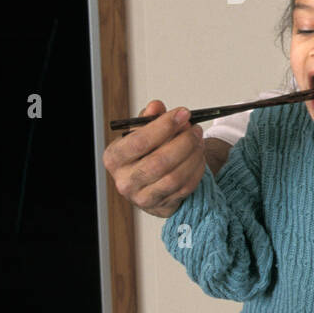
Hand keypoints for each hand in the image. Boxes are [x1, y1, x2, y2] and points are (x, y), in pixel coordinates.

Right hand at [102, 101, 206, 217]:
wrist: (150, 183)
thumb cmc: (145, 154)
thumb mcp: (142, 133)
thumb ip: (149, 119)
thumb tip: (156, 106)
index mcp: (114, 158)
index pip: (139, 141)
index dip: (164, 126)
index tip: (183, 113)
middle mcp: (124, 180)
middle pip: (159, 161)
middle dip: (184, 141)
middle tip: (195, 128)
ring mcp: (142, 196)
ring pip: (175, 176)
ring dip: (193, 156)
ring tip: (199, 141)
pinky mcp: (161, 206)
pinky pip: (185, 187)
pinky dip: (197, 170)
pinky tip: (199, 157)